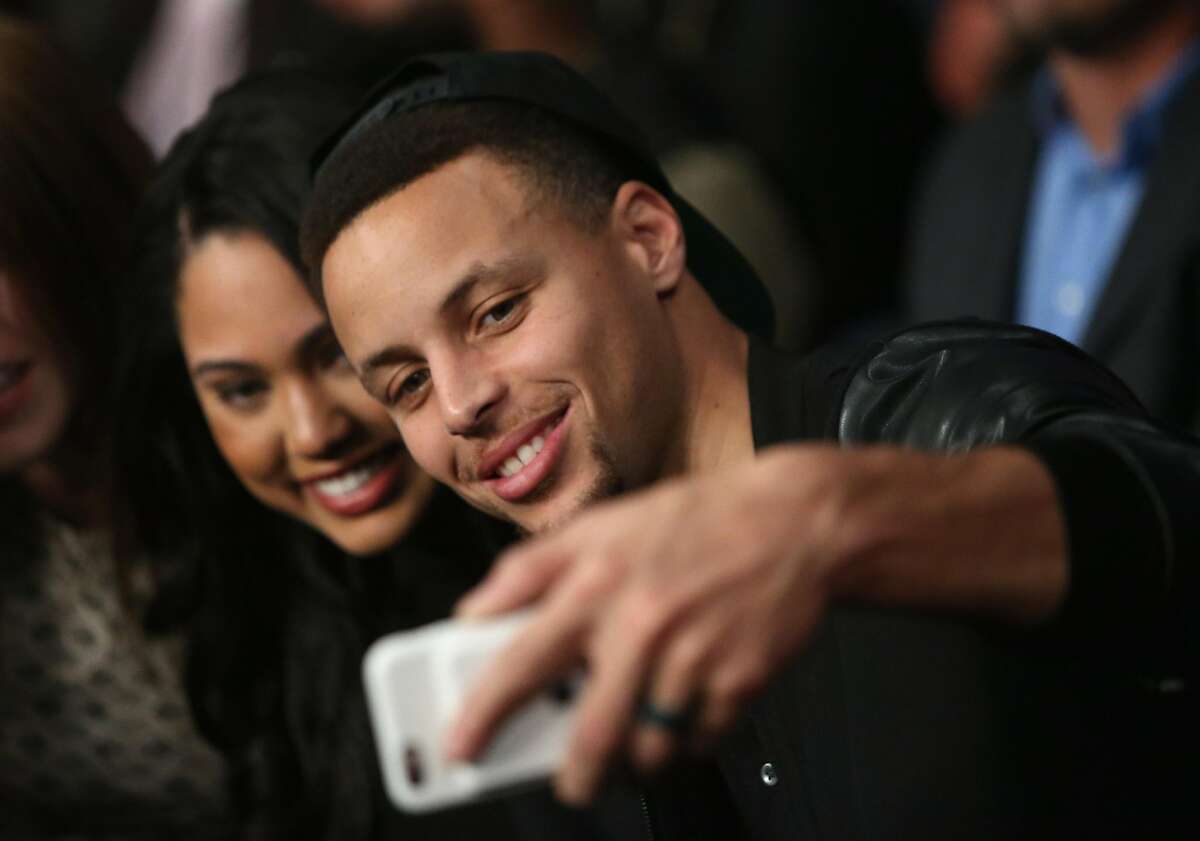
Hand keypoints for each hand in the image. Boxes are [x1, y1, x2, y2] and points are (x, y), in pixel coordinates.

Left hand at [445, 445, 851, 802]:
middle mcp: (640, 626)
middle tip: (571, 780)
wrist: (796, 523)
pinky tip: (688, 704)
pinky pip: (700, 741)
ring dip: (638, 756)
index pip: (521, 663)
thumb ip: (529, 569)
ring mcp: (693, 658)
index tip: (459, 749)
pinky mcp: (740, 682)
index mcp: (596, 585)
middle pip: (590, 735)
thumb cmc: (695, 522)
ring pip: (649, 749)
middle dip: (574, 775)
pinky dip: (688, 738)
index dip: (482, 714)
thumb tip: (473, 610)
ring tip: (641, 727)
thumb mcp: (600, 526)